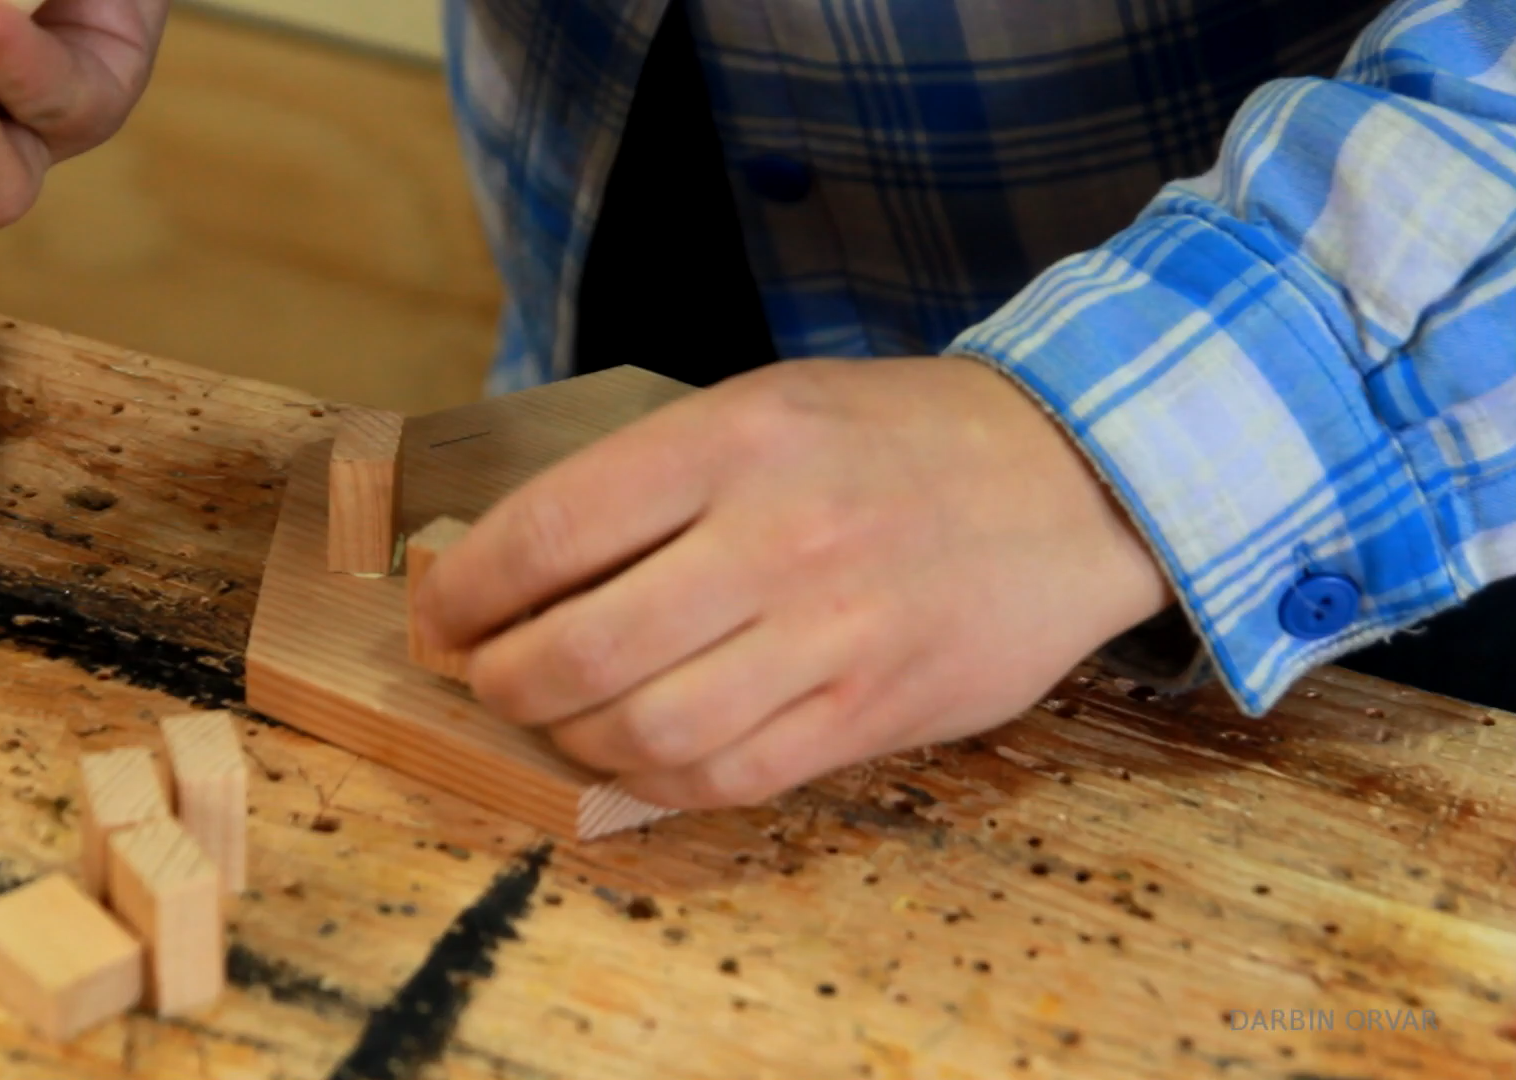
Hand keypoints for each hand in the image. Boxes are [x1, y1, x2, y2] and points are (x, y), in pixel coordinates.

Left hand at [411, 357, 1175, 809]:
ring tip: (558, 716)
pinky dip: (655, 777)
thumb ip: (652, 482)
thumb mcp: (766, 407)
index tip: (441, 617)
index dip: (466, 592)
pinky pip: (729, 775)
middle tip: (485, 676)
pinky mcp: (874, 710)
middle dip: (500, 679)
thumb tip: (520, 570)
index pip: (548, 529)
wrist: (1075, 476)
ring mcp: (832, 632)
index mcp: (735, 438)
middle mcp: (778, 535)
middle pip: (581, 647)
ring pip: (646, 728)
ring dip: (570, 737)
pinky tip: (637, 751)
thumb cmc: (897, 439)